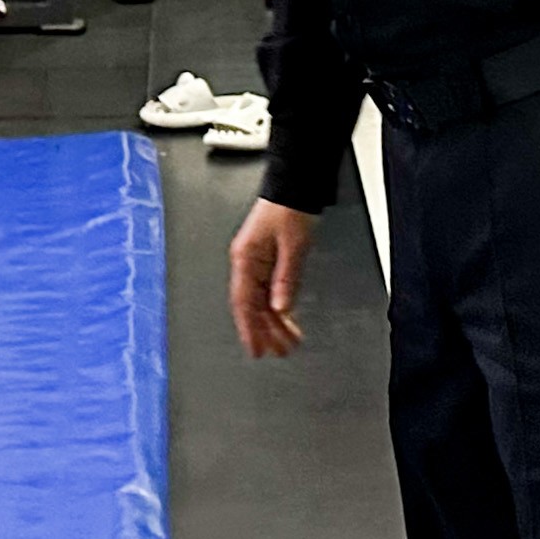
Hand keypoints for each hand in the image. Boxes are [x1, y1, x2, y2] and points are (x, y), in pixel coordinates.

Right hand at [229, 199, 316, 357]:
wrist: (295, 186)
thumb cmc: (289, 207)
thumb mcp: (293, 245)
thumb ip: (286, 278)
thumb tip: (281, 308)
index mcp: (245, 258)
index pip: (244, 302)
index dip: (249, 329)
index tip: (256, 349)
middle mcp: (247, 262)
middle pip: (253, 306)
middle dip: (265, 331)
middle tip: (278, 351)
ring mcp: (257, 262)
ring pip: (262, 301)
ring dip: (274, 322)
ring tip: (288, 342)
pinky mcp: (268, 260)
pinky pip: (270, 291)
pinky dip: (279, 307)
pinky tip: (288, 320)